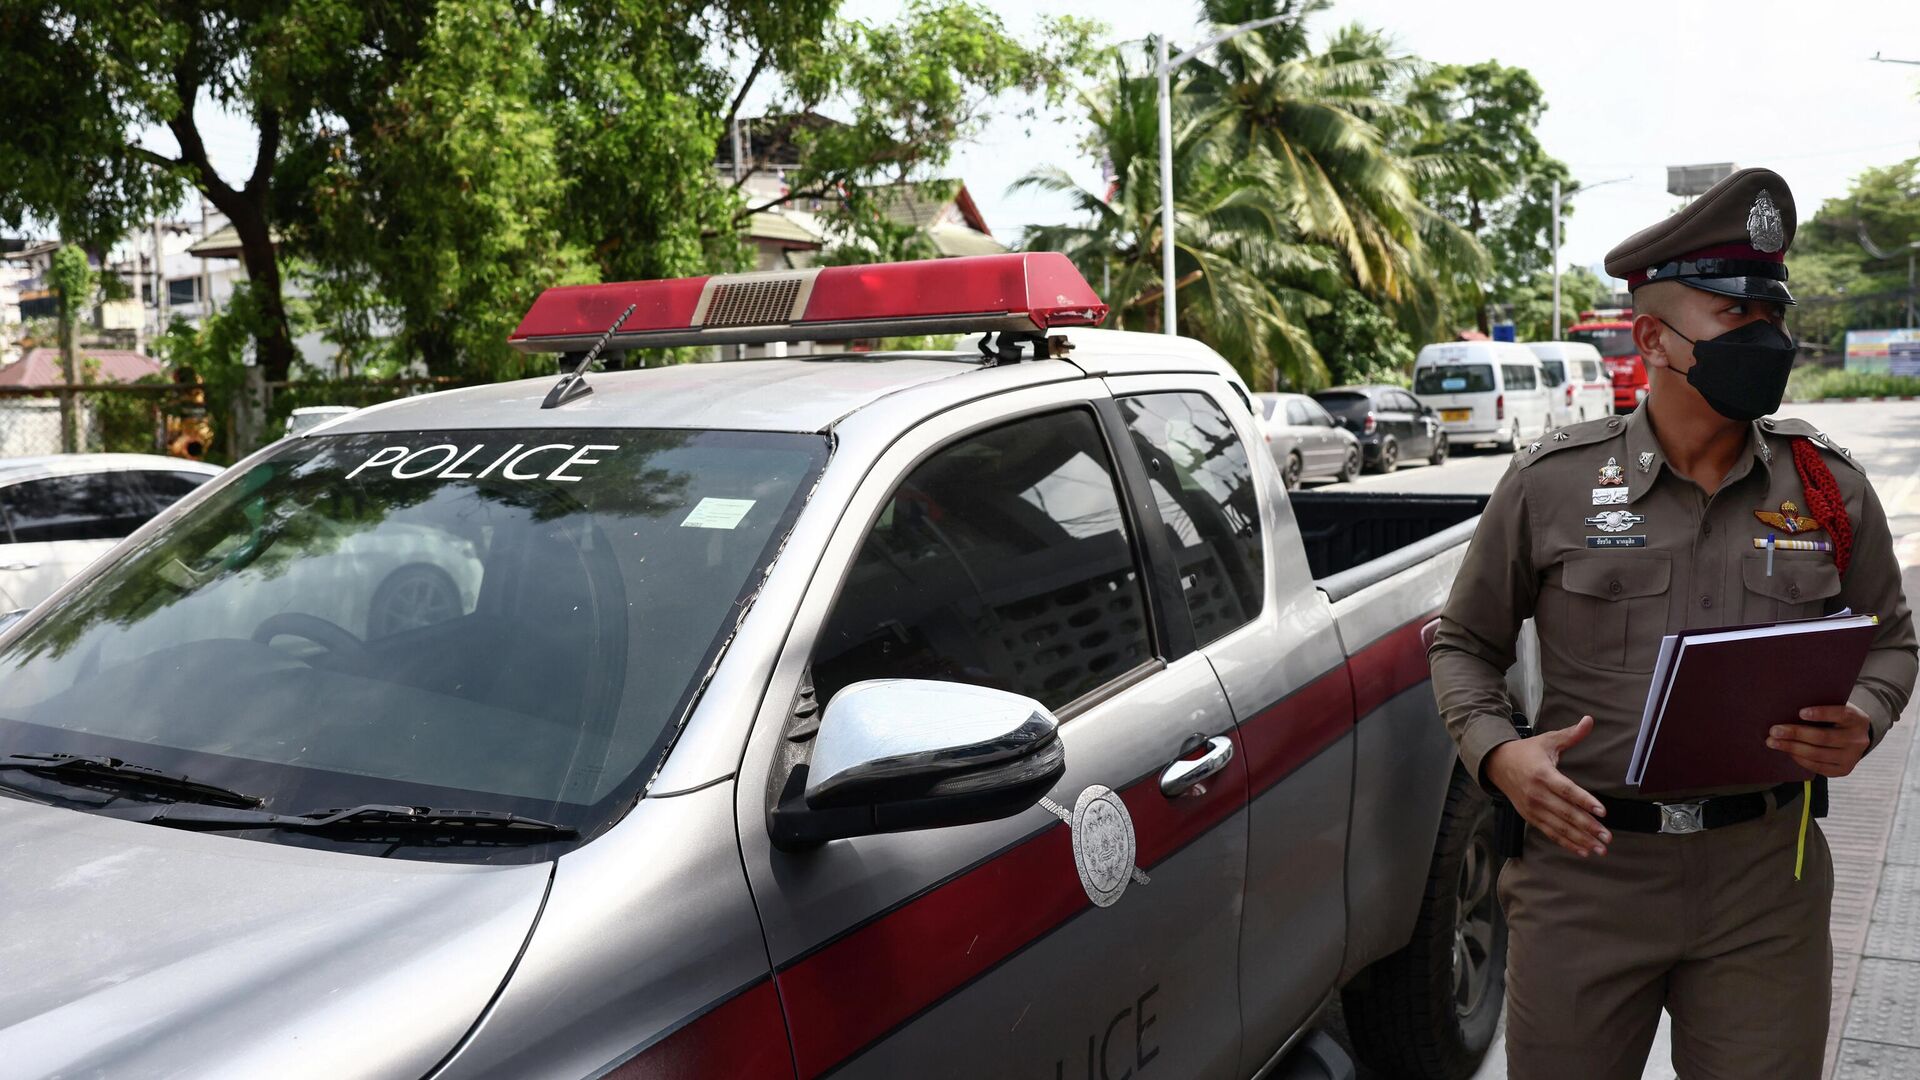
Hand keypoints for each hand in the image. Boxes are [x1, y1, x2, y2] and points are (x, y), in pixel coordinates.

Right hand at [1483, 715, 1610, 856]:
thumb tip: (1589, 720)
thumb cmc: (1527, 752)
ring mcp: (1532, 808)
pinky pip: (1550, 833)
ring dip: (1581, 839)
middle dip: (1588, 826)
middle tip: (1607, 837)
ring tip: (1600, 848)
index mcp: (1542, 774)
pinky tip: (1583, 850)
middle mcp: (1536, 794)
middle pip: (1565, 813)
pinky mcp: (1530, 817)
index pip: (1567, 790)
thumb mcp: (1548, 740)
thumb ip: (1571, 735)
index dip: (1584, 801)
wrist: (1497, 764)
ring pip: (1559, 827)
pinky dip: (1567, 843)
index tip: (1602, 812)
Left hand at [1768, 703, 1871, 777]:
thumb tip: (1788, 708)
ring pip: (1818, 754)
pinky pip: (1818, 767)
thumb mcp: (1836, 708)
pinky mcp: (1844, 770)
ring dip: (1792, 748)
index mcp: (1857, 719)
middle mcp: (1857, 739)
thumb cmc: (1837, 719)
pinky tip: (1788, 752)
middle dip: (1796, 733)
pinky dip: (1800, 759)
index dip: (1821, 713)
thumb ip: (1821, 706)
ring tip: (1773, 742)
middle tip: (1774, 730)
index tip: (1800, 712)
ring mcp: (1852, 757)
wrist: (1857, 738)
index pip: (1841, 714)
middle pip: (1823, 737)